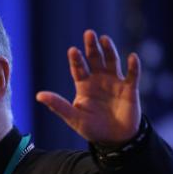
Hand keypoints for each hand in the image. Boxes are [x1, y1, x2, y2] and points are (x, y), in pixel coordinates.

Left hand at [36, 30, 140, 145]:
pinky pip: (132, 75)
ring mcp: (115, 82)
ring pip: (112, 62)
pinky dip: (133, 67)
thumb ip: (58, 105)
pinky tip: (132, 57)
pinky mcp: (130, 89)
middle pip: (94, 59)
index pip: (78, 68)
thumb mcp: (73, 118)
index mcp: (84, 85)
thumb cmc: (92, 128)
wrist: (115, 139)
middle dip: (91, 47)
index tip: (72, 50)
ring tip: (105, 39)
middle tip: (88, 34)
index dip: (76, 59)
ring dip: (109, 50)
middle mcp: (98, 79)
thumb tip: (38, 95)